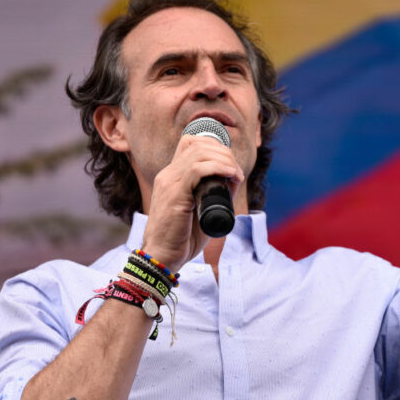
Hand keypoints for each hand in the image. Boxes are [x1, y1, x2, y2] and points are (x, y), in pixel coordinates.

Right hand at [140, 135, 243, 269]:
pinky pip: (196, 170)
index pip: (190, 143)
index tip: (231, 164)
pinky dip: (217, 168)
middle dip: (223, 152)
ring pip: (198, 153)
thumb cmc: (182, 238)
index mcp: (172, 176)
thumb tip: (234, 179)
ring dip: (223, 159)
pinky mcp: (174, 194)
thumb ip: (212, 194)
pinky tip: (230, 175)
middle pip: (197, 143)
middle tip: (236, 171)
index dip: (214, 146)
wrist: (163, 257)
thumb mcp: (200, 209)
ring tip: (236, 174)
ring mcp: (169, 182)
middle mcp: (168, 175)